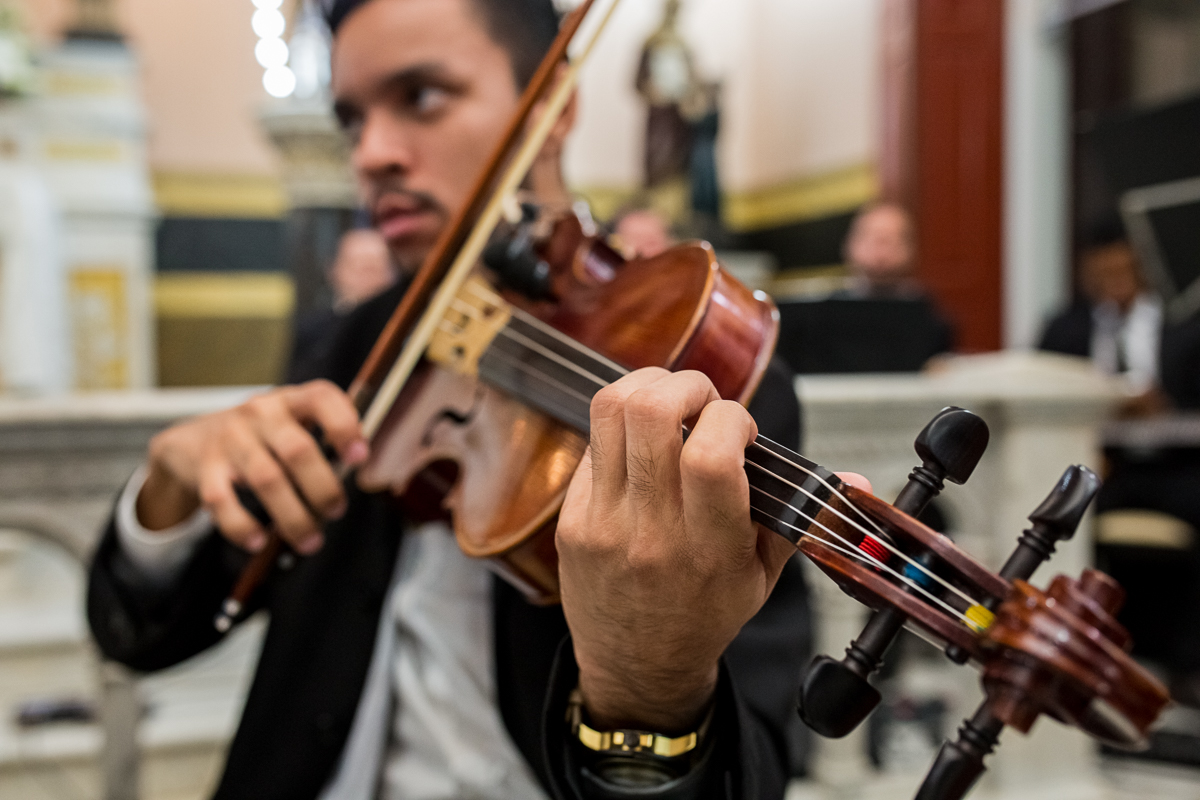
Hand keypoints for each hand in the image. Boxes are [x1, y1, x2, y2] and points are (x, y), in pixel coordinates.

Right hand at [137, 380, 368, 553]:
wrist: (194, 440)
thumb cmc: (260, 438)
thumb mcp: (293, 425)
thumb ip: (325, 441)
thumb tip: (364, 475)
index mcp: (291, 400)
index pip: (322, 398)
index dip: (344, 426)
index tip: (360, 457)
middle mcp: (260, 413)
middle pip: (298, 450)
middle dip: (323, 488)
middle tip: (336, 511)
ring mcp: (230, 439)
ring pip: (266, 479)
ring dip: (293, 517)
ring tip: (311, 540)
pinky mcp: (205, 468)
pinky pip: (222, 500)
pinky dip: (241, 525)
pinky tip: (259, 541)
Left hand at [556, 368, 797, 732]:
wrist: (637, 665)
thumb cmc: (703, 616)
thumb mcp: (760, 576)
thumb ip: (798, 517)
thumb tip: (854, 480)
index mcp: (708, 548)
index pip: (710, 456)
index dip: (731, 418)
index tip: (741, 429)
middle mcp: (651, 531)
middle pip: (651, 414)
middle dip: (686, 384)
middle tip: (702, 401)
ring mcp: (603, 522)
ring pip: (611, 412)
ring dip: (647, 387)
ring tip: (672, 403)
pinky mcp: (572, 516)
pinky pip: (591, 442)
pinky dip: (621, 427)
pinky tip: (643, 444)